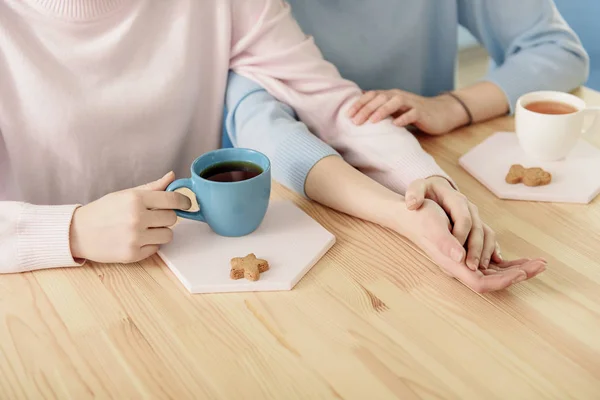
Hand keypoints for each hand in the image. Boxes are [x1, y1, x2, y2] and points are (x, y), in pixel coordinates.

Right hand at [70, 171, 191, 263]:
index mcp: (135, 199)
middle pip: (172, 218)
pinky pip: (156, 248)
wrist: (78, 232)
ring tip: (145, 229)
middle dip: (166, 217)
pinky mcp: (132, 254)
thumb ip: (152, 187)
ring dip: (160, 232)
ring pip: (168, 235)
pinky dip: (150, 244)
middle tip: (153, 217)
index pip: (173, 200)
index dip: (183, 201)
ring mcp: (135, 238)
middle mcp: (136, 218)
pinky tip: (136, 239)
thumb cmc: (103, 211)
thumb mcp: (126, 194)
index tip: (186, 204)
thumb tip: (172, 177)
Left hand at [347, 89, 468, 134]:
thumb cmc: (414, 113)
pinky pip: (412, 113)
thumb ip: (380, 110)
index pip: (371, 95)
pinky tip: (396, 125)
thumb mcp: (394, 111)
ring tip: (372, 122)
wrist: (441, 112)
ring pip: (395, 102)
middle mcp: (399, 96)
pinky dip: (404, 118)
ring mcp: (411, 103)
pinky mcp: (422, 112)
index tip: (347, 115)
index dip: (359, 104)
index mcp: (390, 95)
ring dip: (382, 111)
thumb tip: (359, 116)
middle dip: (366, 109)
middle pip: (380, 98)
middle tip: (355, 122)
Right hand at [396, 199, 545, 292]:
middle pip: (492, 280)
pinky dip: (506, 263)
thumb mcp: (432, 226)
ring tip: (537, 263)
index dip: (503, 281)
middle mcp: (459, 267)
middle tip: (542, 265)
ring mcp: (463, 262)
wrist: (409, 215)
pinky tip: (518, 260)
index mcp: (452, 264)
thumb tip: (460, 258)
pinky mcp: (465, 254)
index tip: (522, 272)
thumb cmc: (421, 219)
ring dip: (516, 269)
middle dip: (518, 274)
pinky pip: (490, 264)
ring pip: (494, 273)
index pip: (481, 283)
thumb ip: (445, 243)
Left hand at [405, 176, 498, 270]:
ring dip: (485, 252)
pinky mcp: (477, 225)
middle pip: (478, 229)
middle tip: (470, 266)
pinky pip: (488, 237)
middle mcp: (470, 208)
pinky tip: (494, 262)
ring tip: (480, 269)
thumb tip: (412, 204)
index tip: (455, 252)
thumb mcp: (418, 187)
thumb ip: (414, 193)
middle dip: (475, 249)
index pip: (463, 219)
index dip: (461, 235)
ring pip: (487, 234)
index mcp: (456, 200)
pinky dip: (492, 249)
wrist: (436, 188)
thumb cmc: (427, 190)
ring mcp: (475, 217)